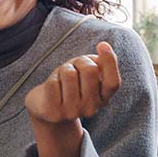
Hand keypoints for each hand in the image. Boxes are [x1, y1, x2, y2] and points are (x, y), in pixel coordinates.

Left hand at [24, 41, 120, 156]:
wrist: (43, 111)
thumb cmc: (67, 89)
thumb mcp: (85, 76)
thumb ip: (99, 64)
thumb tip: (105, 48)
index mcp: (101, 100)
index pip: (114, 82)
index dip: (110, 61)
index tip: (103, 45)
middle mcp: (89, 108)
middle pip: (89, 70)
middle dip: (78, 61)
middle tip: (72, 71)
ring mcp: (70, 112)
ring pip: (70, 72)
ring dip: (62, 69)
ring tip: (60, 81)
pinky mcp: (52, 110)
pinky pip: (54, 80)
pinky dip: (51, 79)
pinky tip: (51, 90)